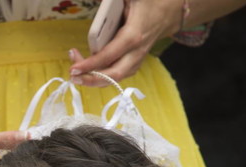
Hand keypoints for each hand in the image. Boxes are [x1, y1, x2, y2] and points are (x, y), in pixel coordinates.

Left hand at [68, 0, 182, 84]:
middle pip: (114, 75)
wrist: (172, 8)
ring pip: (117, 77)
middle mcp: (136, 51)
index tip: (74, 68)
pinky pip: (120, 73)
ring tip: (78, 74)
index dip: (91, 65)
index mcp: (133, 35)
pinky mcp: (137, 59)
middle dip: (92, 79)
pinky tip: (91, 71)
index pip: (109, 56)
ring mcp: (138, 57)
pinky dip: (105, 76)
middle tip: (73, 76)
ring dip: (97, 79)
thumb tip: (95, 2)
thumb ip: (109, 2)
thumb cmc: (150, 1)